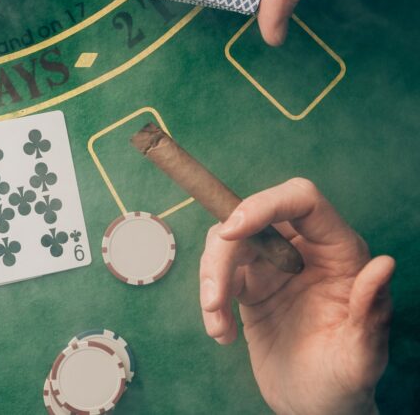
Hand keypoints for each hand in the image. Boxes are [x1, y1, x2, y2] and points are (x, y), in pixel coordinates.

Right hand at [200, 178, 392, 414]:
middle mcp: (304, 250)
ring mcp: (273, 266)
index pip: (302, 201)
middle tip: (215, 297)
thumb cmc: (346, 382)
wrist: (313, 407)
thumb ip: (372, 311)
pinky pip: (217, 274)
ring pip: (227, 242)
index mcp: (340, 252)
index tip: (233, 231)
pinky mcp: (248, 285)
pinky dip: (210, 301)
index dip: (265, 204)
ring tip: (218, 323)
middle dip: (224, 251)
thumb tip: (384, 264)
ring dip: (212, 278)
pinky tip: (221, 333)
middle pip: (253, 218)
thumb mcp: (362, 355)